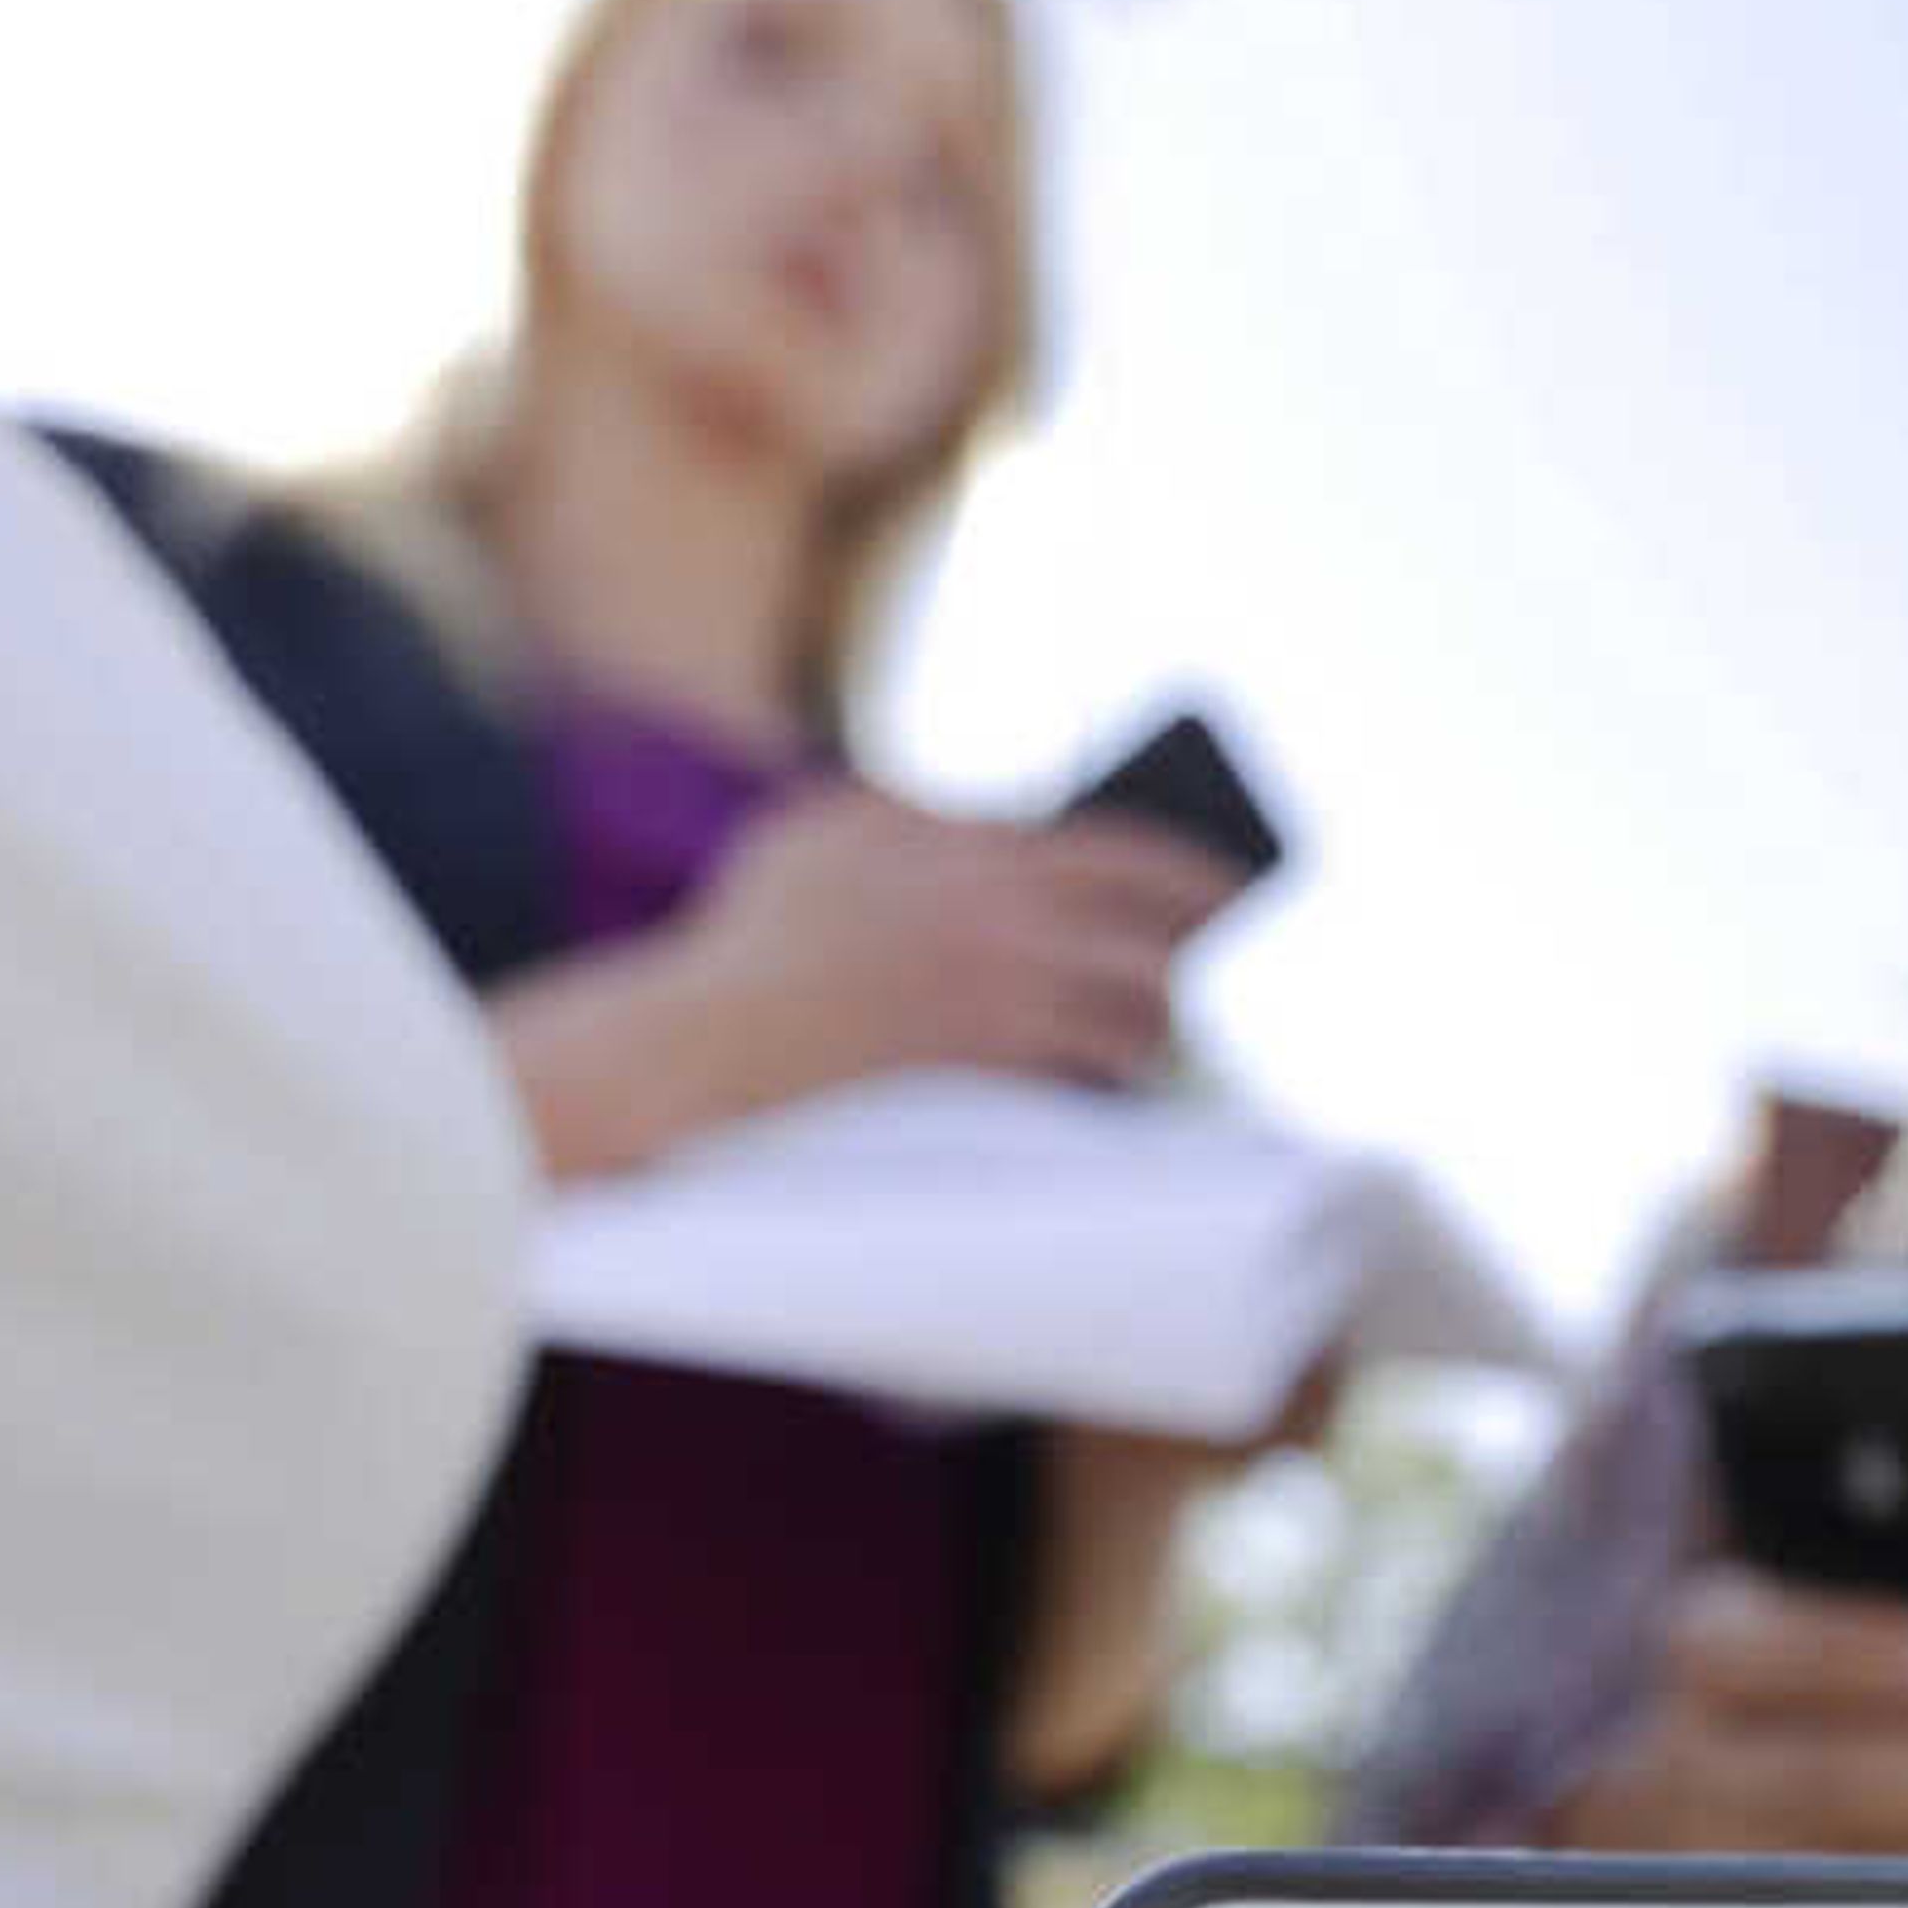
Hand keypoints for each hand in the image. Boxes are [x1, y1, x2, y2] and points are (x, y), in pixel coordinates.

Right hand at [500, 792, 1242, 1174]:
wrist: (687, 1054)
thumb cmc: (732, 962)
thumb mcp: (805, 844)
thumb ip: (892, 817)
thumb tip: (965, 821)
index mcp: (955, 841)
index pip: (1108, 842)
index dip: (1176, 863)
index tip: (1215, 878)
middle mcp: (991, 894)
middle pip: (1147, 902)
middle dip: (1199, 919)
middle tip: (1221, 936)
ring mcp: (998, 972)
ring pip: (1138, 990)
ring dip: (1157, 1013)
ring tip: (1162, 1032)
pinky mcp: (996, 1049)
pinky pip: (1103, 1060)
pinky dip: (1122, 1074)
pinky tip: (1123, 1089)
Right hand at [1559, 1566, 1907, 1907]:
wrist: (1736, 1811)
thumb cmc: (1829, 1682)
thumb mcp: (1848, 1623)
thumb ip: (1907, 1605)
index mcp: (1704, 1654)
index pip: (1736, 1649)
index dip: (1843, 1656)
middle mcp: (1688, 1773)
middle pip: (1823, 1789)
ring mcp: (1732, 1879)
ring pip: (1877, 1896)